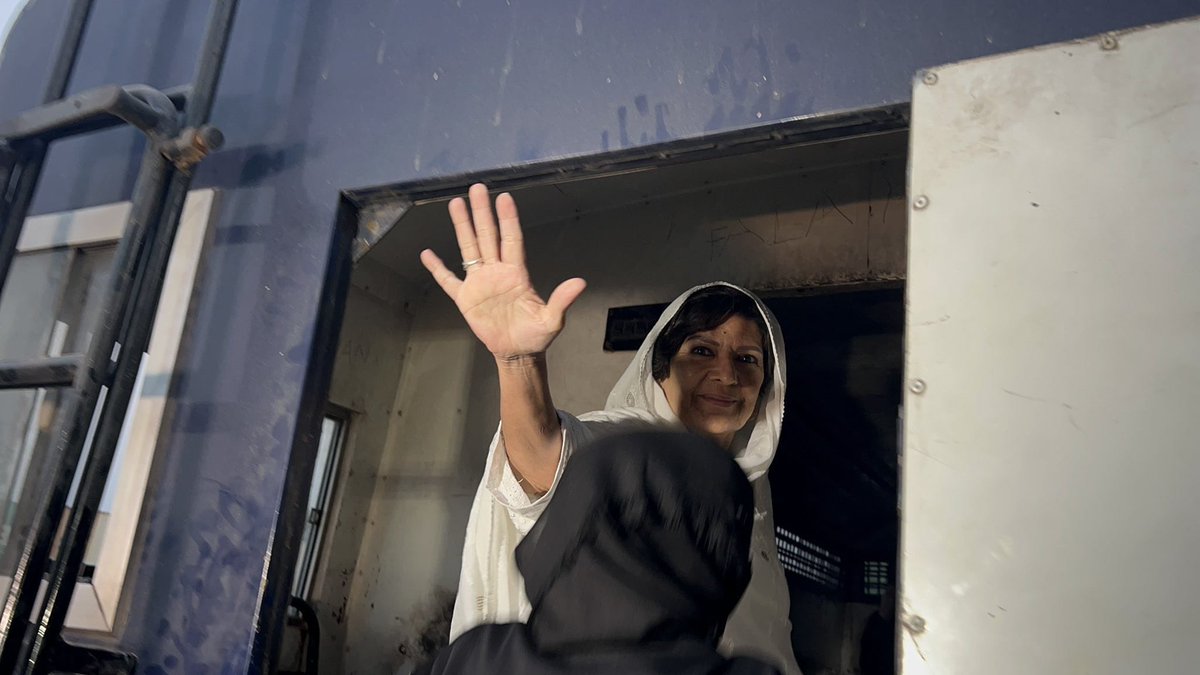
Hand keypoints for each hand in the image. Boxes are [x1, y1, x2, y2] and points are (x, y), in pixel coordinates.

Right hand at [420, 184, 586, 358]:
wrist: (518, 352)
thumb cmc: (536, 335)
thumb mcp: (552, 320)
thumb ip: (562, 300)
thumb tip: (580, 283)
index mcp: (516, 273)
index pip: (511, 240)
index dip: (508, 219)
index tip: (504, 197)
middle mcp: (497, 271)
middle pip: (487, 236)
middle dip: (482, 212)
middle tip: (477, 187)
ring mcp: (480, 283)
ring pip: (469, 248)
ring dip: (462, 227)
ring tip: (455, 203)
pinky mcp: (465, 298)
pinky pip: (448, 280)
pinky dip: (437, 268)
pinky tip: (427, 254)